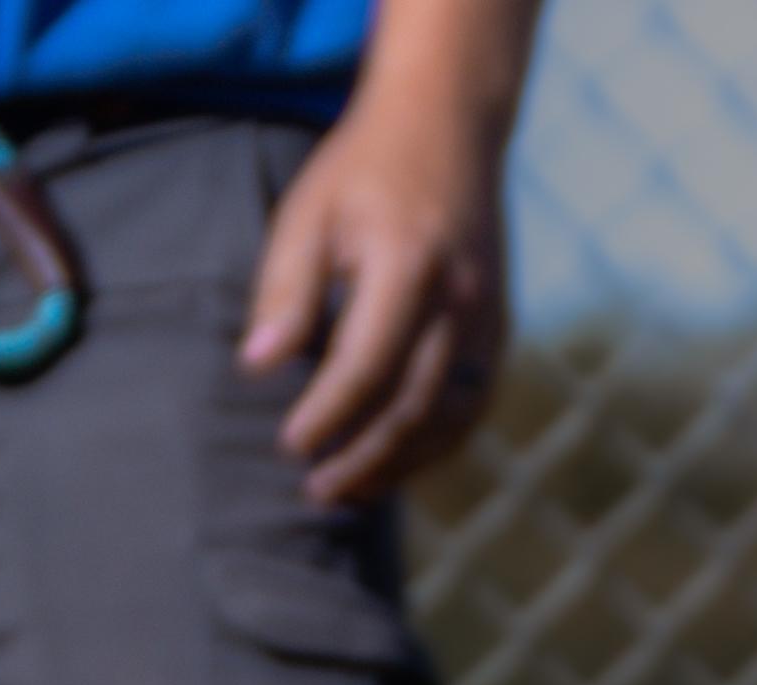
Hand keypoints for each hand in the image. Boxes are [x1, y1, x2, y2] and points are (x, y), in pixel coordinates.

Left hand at [238, 81, 513, 505]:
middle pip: (414, 404)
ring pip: (451, 417)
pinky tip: (393, 464)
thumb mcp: (308, 213)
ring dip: (400, 464)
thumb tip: (257, 368)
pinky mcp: (499, 329)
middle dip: (363, 457)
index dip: (328, 415)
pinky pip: (472, 405)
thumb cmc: (363, 171)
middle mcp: (459, 297)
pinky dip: (435, 445)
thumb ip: (285, 291)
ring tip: (349, 490)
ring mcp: (488, 317)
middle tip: (314, 489)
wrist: (448, 123)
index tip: (289, 445)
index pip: (367, 365)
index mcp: (408, 263)